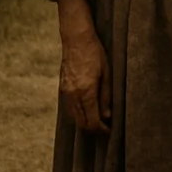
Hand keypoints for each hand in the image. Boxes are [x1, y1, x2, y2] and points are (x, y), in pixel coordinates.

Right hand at [57, 0, 110, 134]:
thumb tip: (107, 116)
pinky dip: (78, 114)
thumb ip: (106, 96)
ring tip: (98, 122)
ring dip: (85, 123)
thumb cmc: (96, 54)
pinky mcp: (62, 89)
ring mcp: (65, 92)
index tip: (109, 131)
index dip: (101, 129)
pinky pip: (69, 108)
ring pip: (73, 117)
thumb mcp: (107, 74)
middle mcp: (73, 95)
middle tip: (105, 129)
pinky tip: (87, 111)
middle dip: (93, 129)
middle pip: (81, 122)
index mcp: (86, 92)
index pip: (92, 120)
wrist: (76, 40)